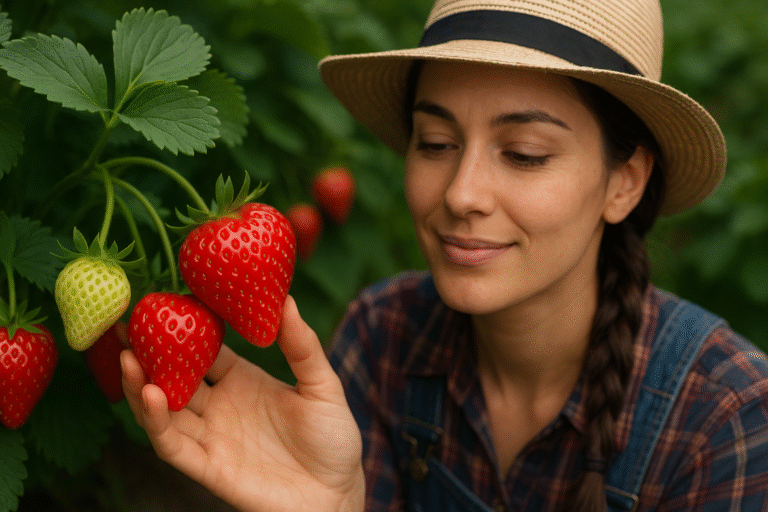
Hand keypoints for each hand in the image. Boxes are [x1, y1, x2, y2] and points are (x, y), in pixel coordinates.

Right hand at [121, 296, 364, 511]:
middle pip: (174, 375)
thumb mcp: (322, 385)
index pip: (204, 348)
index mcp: (242, 380)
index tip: (164, 299)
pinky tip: (150, 393)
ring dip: (141, 384)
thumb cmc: (333, 438)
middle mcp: (220, 406)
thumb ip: (302, 346)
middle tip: (125, 323)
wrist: (337, 494)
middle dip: (148, 352)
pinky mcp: (210, 468)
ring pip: (164, 409)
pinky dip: (157, 421)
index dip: (183, 327)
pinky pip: (174, 445)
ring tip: (127, 355)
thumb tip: (286, 298)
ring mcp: (212, 437)